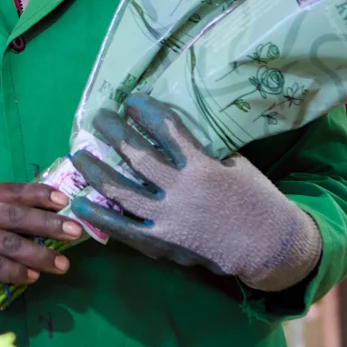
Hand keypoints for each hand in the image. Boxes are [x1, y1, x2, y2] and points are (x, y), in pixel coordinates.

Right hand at [0, 182, 81, 285]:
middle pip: (13, 217)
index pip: (12, 191)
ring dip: (39, 255)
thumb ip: (8, 208)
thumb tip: (56, 212)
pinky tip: (34, 276)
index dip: (40, 195)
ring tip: (62, 264)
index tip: (65, 202)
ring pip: (8, 245)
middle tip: (74, 233)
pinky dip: (17, 272)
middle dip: (48, 225)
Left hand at [69, 98, 321, 292]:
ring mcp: (168, 219)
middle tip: (99, 117)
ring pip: (121, 190)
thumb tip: (176, 134)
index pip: (166, 130)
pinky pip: (124, 229)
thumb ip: (204, 151)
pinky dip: (100, 216)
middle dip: (114, 132)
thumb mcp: (237, 165)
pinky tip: (81, 202)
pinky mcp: (162, 244)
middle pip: (137, 155)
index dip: (145, 112)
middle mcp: (181, 190)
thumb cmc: (257, 200)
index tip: (131, 99)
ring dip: (96, 170)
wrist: (268, 247)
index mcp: (202, 166)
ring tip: (78, 153)